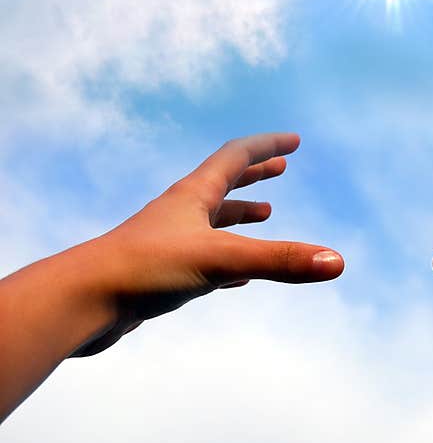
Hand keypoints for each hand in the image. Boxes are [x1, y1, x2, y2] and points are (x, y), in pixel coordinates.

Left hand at [72, 133, 343, 355]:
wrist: (84, 302)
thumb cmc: (145, 270)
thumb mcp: (222, 261)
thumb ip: (281, 261)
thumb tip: (336, 262)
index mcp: (194, 196)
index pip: (236, 157)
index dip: (267, 146)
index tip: (294, 140)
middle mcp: (182, 212)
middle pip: (224, 183)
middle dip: (256, 174)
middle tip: (282, 166)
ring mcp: (170, 241)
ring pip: (213, 220)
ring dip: (241, 213)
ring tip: (267, 214)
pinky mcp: (163, 272)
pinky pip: (205, 257)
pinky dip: (230, 257)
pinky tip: (241, 276)